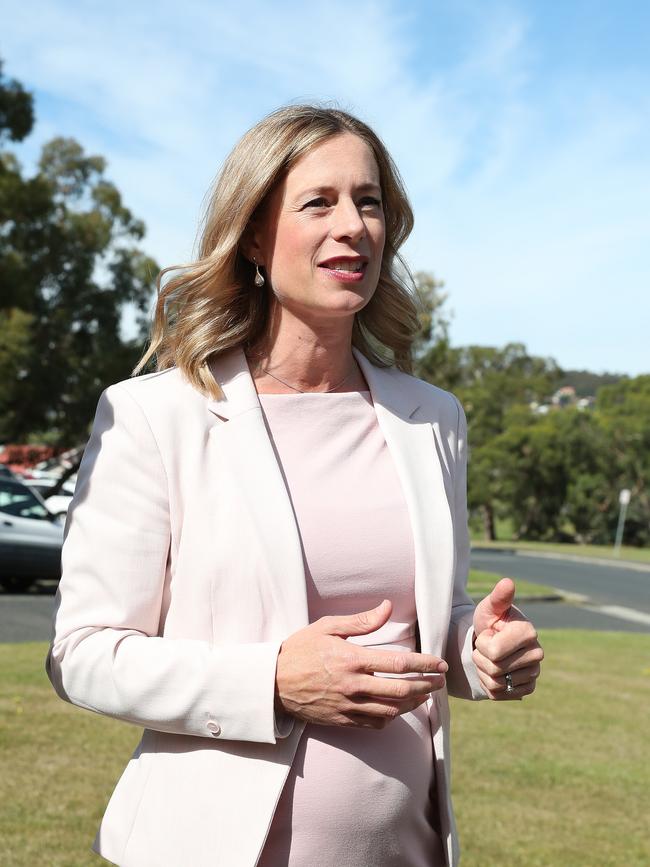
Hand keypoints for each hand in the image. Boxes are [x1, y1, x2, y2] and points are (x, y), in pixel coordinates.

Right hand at [275, 599, 447, 729]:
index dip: (425, 664)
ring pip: (391, 710)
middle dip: (427, 685)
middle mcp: (353, 685)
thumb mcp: (327, 627)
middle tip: (440, 681)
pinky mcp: (342, 720)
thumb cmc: (299, 650)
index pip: (399, 663)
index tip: (440, 664)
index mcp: (352, 659)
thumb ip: (362, 621)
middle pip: (401, 690)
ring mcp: (348, 706)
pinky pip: (375, 723)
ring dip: (413, 703)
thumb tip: (388, 607)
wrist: (272, 682)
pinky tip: (397, 708)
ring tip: (424, 694)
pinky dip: (391, 717)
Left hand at [472, 578, 543, 700]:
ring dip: (483, 671)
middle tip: (486, 647)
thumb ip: (498, 597)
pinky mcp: (528, 689)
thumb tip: (507, 582)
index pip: (493, 652)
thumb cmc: (491, 621)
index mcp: (529, 632)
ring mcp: (534, 673)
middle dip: (480, 658)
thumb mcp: (490, 608)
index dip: (481, 644)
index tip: (488, 634)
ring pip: (495, 683)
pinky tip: (493, 670)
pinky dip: (488, 684)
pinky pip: (498, 694)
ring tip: (489, 657)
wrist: (494, 640)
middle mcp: (537, 654)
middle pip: (493, 669)